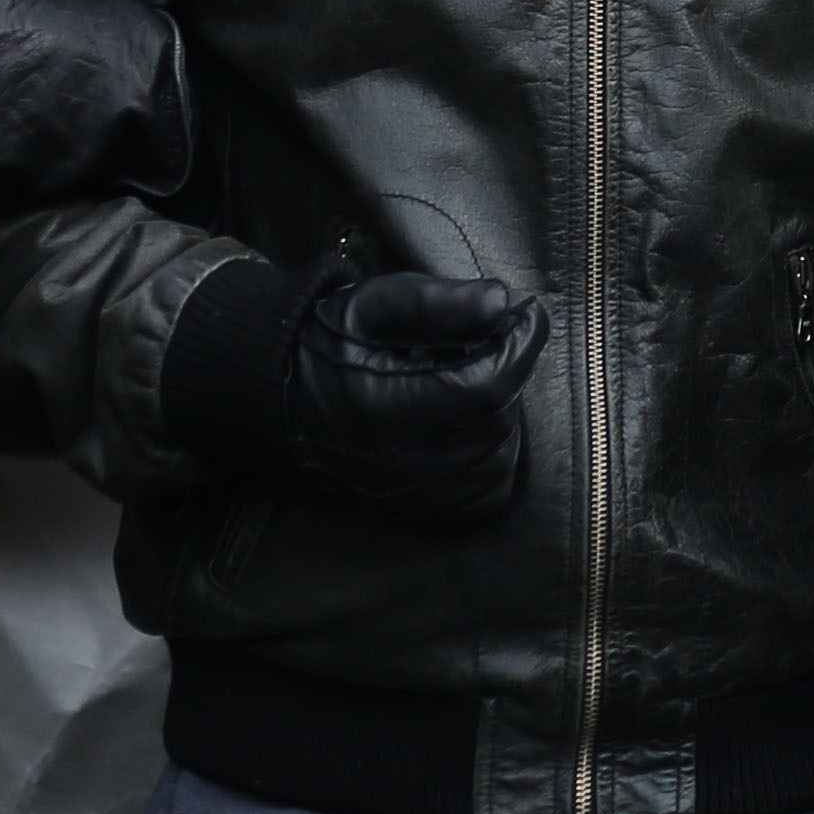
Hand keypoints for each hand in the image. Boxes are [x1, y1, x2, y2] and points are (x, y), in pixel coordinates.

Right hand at [278, 266, 544, 515]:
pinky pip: (481, 499)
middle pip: (494, 423)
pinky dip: (495, 462)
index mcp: (382, 405)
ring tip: (483, 380)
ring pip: (496, 463)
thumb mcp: (373, 304)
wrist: (284, 398)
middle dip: (510, 376)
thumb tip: (502, 302)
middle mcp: (394, 462)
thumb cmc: (332, 342)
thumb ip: (436, 301)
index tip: (529, 314)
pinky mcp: (411, 512)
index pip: (484, 386)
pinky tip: (479, 426)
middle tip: (497, 342)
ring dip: (505, 416)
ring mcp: (404, 495)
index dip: (520, 346)